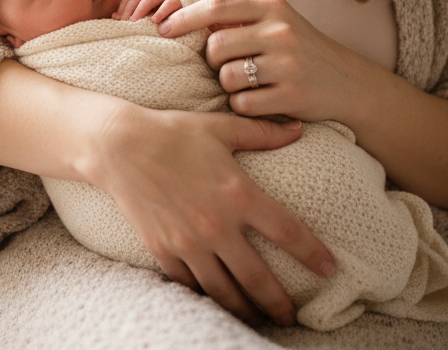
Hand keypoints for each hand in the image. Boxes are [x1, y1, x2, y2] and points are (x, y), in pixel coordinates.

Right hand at [84, 102, 334, 326]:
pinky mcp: (163, 250)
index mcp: (238, 193)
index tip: (329, 269)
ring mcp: (188, 242)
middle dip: (278, 303)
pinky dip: (205, 297)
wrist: (119, 147)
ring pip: (223, 291)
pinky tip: (215, 302)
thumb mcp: (221, 128)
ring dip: (244, 309)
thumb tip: (296, 128)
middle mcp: (216, 225)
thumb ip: (262, 133)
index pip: (287, 232)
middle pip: (257, 277)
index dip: (312, 254)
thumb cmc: (173, 132)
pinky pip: (190, 284)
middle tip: (292, 317)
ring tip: (257, 319)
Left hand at [113, 0, 183, 23]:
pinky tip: (154, 21)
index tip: (118, 20)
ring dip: (140, 10)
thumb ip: (130, 14)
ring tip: (135, 22)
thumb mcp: (144, 16)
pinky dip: (161, 12)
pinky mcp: (177, 2)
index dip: (122, 8)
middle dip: (129, 10)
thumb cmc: (159, 18)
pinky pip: (168, 4)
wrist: (184, 17)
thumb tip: (114, 17)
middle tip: (124, 23)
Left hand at [159, 0, 364, 124]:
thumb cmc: (301, 52)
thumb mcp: (277, 24)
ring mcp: (288, 63)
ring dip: (229, 87)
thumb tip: (181, 19)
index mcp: (273, 7)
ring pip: (226, 78)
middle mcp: (281, 30)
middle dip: (213, 63)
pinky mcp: (292, 95)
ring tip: (251, 85)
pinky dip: (244, 107)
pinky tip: (263, 102)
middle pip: (215, 47)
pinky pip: (243, 104)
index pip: (216, 6)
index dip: (184, 17)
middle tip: (227, 68)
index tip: (163, 28)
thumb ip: (238, 20)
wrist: (350, 85)